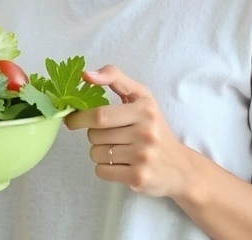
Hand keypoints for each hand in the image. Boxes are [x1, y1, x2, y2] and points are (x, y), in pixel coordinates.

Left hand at [64, 65, 194, 198]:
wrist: (180, 166)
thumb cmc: (154, 127)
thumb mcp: (141, 97)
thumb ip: (115, 78)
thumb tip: (85, 74)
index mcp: (144, 109)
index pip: (100, 114)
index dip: (80, 117)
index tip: (71, 119)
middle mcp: (146, 132)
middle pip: (95, 135)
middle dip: (93, 135)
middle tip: (104, 135)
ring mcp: (143, 156)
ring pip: (96, 154)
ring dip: (99, 152)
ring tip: (118, 150)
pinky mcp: (138, 178)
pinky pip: (102, 171)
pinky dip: (104, 168)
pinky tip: (121, 164)